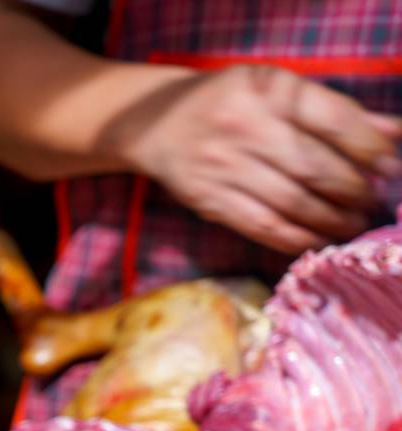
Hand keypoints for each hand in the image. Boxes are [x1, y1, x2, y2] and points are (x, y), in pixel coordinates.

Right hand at [110, 65, 401, 253]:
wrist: (153, 124)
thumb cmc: (229, 103)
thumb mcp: (277, 91)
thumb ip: (333, 112)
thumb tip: (391, 136)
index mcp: (268, 91)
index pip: (333, 121)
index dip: (368, 149)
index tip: (390, 168)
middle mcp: (244, 126)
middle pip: (314, 167)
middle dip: (353, 190)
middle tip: (372, 202)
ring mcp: (222, 166)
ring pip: (291, 201)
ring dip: (330, 219)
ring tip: (352, 224)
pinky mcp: (208, 199)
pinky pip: (260, 224)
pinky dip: (294, 237)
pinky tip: (316, 239)